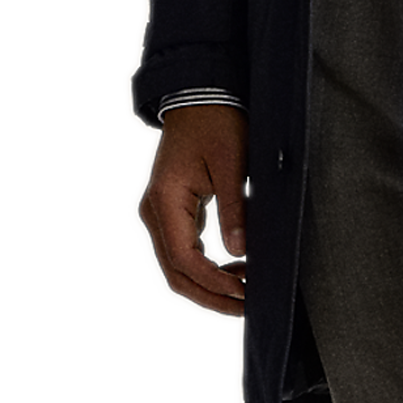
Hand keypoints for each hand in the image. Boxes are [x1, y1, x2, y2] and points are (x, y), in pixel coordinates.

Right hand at [139, 105, 249, 318]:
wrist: (198, 97)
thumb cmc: (216, 122)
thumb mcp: (233, 163)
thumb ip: (236, 209)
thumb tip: (241, 251)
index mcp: (166, 201)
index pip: (184, 260)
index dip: (214, 284)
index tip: (245, 292)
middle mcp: (155, 211)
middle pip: (176, 272)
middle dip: (211, 296)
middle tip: (247, 305)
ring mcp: (159, 213)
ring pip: (177, 266)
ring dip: (208, 284)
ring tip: (245, 289)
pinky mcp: (169, 211)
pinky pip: (181, 251)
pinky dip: (205, 267)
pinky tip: (234, 269)